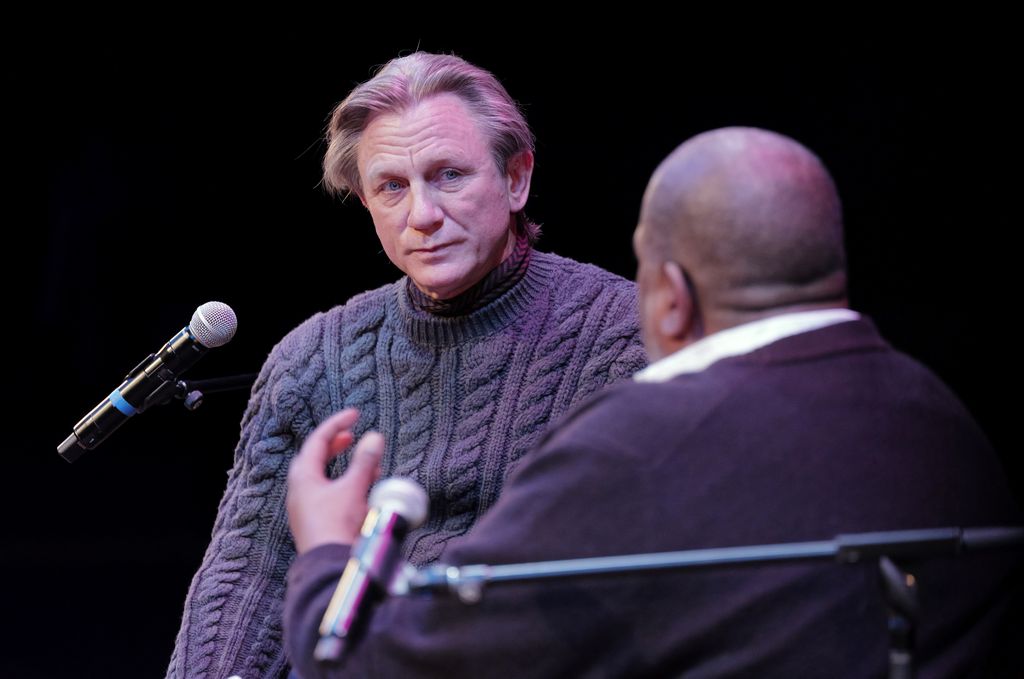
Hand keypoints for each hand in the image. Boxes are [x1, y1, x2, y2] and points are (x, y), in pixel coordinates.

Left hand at [287, 408, 383, 553]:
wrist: (329, 566)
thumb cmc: (337, 525)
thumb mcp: (354, 488)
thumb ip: (365, 461)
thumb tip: (374, 436)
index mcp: (303, 477)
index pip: (318, 440)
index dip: (337, 424)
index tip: (355, 414)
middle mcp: (300, 491)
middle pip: (315, 458)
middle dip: (335, 445)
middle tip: (351, 436)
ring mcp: (306, 508)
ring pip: (323, 478)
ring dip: (344, 466)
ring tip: (367, 463)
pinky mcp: (316, 522)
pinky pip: (330, 495)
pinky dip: (346, 485)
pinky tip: (363, 490)